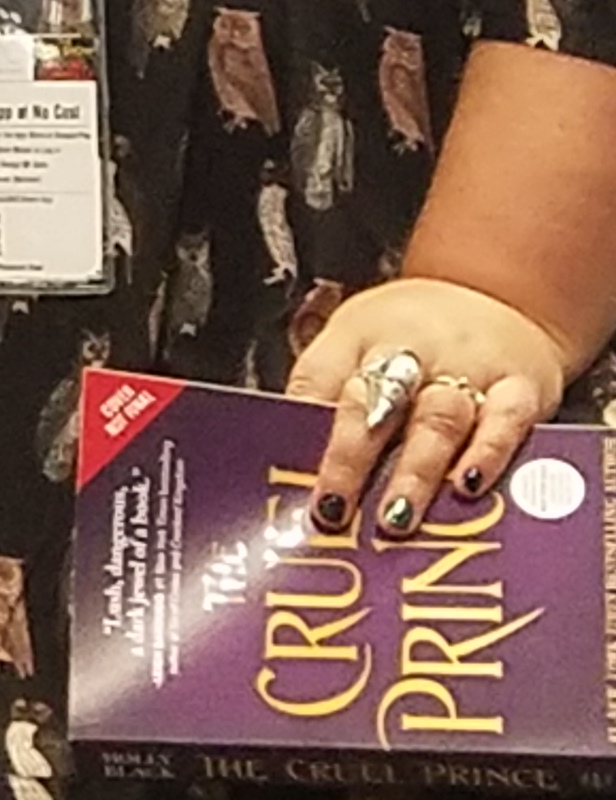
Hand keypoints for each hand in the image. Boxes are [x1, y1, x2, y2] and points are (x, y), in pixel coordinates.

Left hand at [286, 276, 569, 539]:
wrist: (495, 291)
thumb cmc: (412, 329)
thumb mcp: (356, 338)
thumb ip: (328, 391)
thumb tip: (293, 461)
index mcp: (358, 338)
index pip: (318, 376)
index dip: (299, 425)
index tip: (286, 474)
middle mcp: (410, 351)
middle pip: (375, 404)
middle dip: (350, 459)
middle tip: (333, 511)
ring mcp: (468, 369)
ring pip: (436, 420)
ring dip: (414, 471)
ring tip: (395, 517)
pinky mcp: (521, 388)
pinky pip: (505, 421)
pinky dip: (487, 454)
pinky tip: (468, 487)